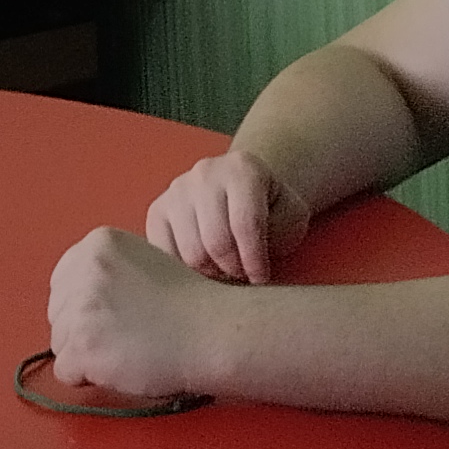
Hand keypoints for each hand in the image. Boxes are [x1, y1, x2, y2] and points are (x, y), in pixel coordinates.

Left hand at [47, 226, 238, 402]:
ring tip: (129, 349)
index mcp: (99, 243)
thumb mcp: (143, 262)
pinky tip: (122, 366)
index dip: (84, 307)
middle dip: (83, 331)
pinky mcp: (84, 344)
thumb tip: (75, 300)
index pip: (62, 282)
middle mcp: (86, 269)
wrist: (213, 332)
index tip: (111, 317)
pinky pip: (65, 372)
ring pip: (60, 344)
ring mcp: (82, 306)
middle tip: (125, 336)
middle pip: (57, 313)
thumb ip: (106, 273)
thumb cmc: (189, 305)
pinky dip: (89, 377)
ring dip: (88, 355)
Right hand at [143, 150, 308, 284]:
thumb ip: (278, 235)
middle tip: (243, 276)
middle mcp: (205, 172)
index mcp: (243, 168)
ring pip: (189, 252)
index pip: (245, 224)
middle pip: (215, 241)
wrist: (243, 190)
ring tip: (226, 271)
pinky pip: (163, 253)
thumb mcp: (291, 216)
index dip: (255, 261)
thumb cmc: (271, 210)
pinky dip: (183, 271)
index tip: (262, 279)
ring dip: (211, 273)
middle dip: (234, 269)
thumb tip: (252, 271)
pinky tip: (202, 269)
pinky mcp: (157, 210)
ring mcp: (176, 189)